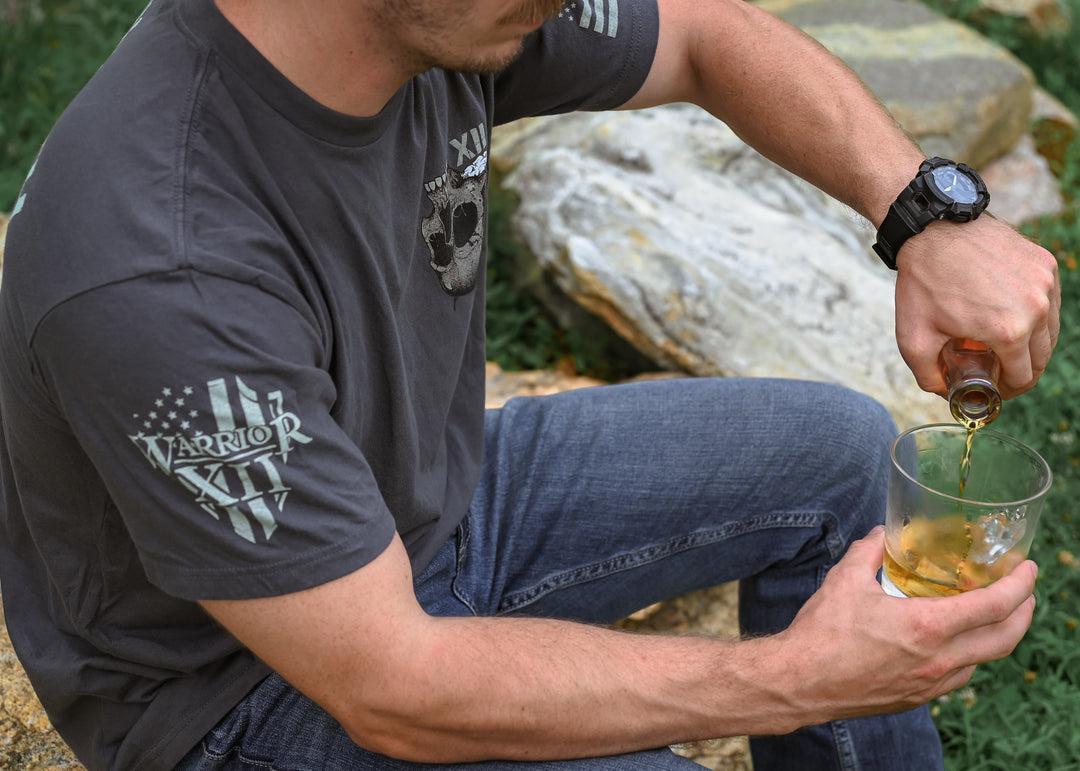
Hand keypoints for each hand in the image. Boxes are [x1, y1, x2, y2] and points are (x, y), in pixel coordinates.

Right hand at [772, 527, 1036, 723]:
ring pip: (984, 660)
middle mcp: (938, 659)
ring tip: (992, 615)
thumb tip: (881, 535)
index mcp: (926, 627)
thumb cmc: (821, 634)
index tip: (1027, 569)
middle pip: (1004, 638)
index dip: (1019, 586)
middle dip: (1024, 612)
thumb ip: (868, 553)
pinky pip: (959, 676)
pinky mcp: (917, 697)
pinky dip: (969, 655)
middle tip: (1024, 591)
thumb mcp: (844, 581)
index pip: (993, 606)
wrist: (799, 682)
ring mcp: (930, 684)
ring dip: (997, 635)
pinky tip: (955, 642)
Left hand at [894, 215, 1059, 399]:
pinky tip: (1008, 314)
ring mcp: (1045, 282)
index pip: (1024, 378)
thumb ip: (928, 376)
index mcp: (1009, 331)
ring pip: (1050, 330)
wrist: (932, 230)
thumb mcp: (913, 339)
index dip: (1008, 390)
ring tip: (1002, 344)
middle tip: (997, 370)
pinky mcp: (1045, 263)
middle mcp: (1037, 307)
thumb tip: (944, 394)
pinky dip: (1034, 313)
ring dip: (1030, 343)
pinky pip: (1049, 300)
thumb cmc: (922, 283)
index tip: (993, 388)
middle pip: (1041, 357)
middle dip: (1020, 370)